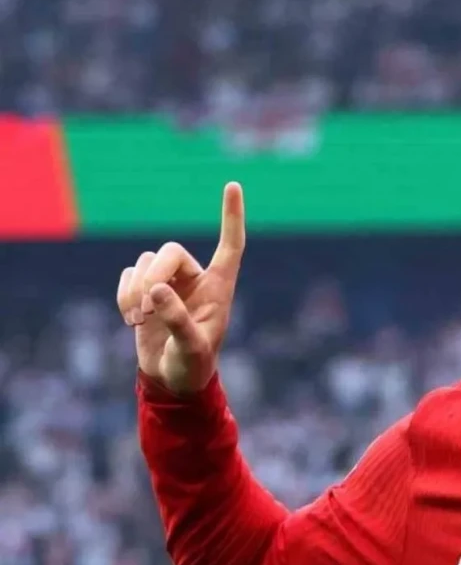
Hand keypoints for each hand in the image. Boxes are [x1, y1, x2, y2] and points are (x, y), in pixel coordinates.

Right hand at [117, 183, 245, 394]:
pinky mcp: (146, 290)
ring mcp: (169, 282)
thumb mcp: (191, 348)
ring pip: (145, 262)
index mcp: (220, 287)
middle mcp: (196, 278)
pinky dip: (124, 294)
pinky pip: (128, 275)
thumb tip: (157, 290)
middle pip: (169, 251)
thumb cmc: (193, 365)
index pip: (230, 244)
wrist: (172, 379)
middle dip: (153, 275)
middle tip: (147, 309)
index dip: (231, 216)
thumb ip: (177, 320)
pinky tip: (131, 319)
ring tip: (138, 321)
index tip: (231, 185)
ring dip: (135, 290)